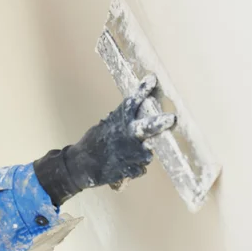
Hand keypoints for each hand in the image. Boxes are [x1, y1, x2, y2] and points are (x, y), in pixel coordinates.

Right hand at [34, 74, 175, 205]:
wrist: (80, 164)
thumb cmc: (96, 141)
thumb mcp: (108, 125)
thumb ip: (125, 119)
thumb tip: (147, 105)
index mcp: (118, 120)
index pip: (132, 103)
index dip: (143, 91)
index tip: (152, 79)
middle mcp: (124, 135)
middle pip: (146, 128)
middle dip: (159, 123)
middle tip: (171, 119)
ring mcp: (125, 154)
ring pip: (146, 154)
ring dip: (140, 155)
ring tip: (125, 155)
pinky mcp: (125, 170)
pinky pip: (139, 168)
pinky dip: (133, 167)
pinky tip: (122, 165)